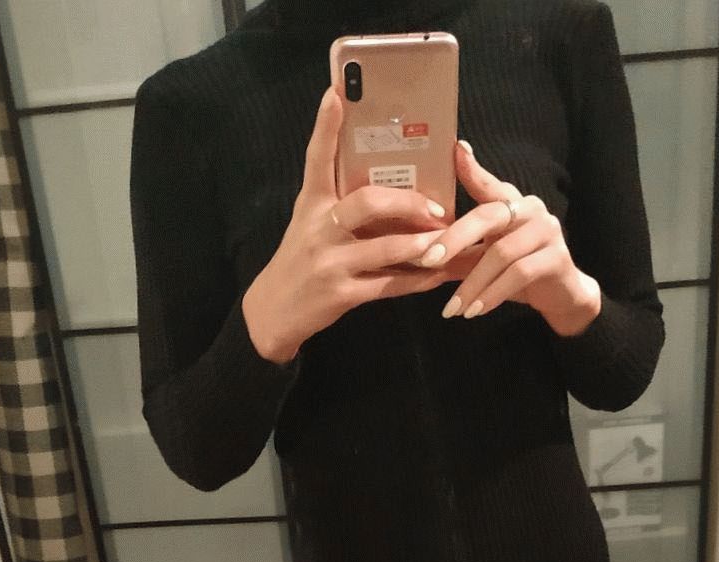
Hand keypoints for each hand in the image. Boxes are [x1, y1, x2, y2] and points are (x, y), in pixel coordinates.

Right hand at [243, 87, 455, 363]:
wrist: (273, 312)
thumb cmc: (301, 260)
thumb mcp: (309, 223)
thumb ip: (338, 200)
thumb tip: (389, 181)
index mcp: (311, 204)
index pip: (316, 158)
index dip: (326, 126)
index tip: (336, 92)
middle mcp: (319, 229)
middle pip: (366, 203)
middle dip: (406, 202)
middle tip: (436, 205)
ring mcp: (330, 263)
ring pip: (383, 248)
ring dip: (419, 244)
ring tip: (445, 240)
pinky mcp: (341, 294)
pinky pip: (387, 285)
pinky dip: (416, 280)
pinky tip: (438, 274)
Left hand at [415, 141, 602, 335]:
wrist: (560, 295)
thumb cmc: (518, 273)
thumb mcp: (485, 260)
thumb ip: (459, 252)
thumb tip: (418, 256)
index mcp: (511, 203)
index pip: (487, 184)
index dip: (472, 168)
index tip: (455, 150)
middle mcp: (530, 209)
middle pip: (487, 217)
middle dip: (453, 240)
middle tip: (428, 261)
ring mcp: (546, 231)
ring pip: (501, 253)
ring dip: (472, 284)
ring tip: (453, 308)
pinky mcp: (556, 258)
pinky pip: (519, 274)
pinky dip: (493, 295)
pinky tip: (475, 311)